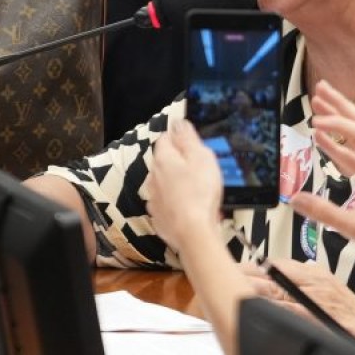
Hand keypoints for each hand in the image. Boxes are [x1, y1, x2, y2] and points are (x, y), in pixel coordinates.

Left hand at [147, 119, 222, 253]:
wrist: (193, 232)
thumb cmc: (200, 192)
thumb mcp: (201, 157)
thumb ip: (188, 138)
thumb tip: (177, 122)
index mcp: (163, 159)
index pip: (166, 138)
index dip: (181, 139)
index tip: (196, 147)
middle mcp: (153, 177)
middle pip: (165, 161)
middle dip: (180, 162)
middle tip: (202, 170)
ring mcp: (153, 198)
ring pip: (165, 183)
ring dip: (178, 183)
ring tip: (199, 191)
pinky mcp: (158, 217)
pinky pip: (167, 203)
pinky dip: (177, 203)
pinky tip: (191, 208)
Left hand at [240, 257, 354, 349]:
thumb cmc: (349, 310)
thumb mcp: (325, 286)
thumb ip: (302, 279)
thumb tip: (276, 273)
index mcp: (313, 273)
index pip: (276, 265)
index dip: (252, 266)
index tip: (232, 267)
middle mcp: (314, 282)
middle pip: (274, 275)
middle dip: (249, 276)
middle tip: (226, 274)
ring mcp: (319, 298)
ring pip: (282, 291)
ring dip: (258, 290)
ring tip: (237, 287)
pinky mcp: (324, 316)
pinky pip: (296, 311)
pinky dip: (280, 309)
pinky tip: (265, 309)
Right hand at [289, 80, 354, 264]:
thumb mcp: (354, 227)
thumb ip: (323, 212)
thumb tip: (294, 198)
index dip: (337, 125)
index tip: (314, 123)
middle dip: (340, 105)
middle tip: (319, 89)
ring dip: (340, 119)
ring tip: (319, 103)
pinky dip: (339, 143)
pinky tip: (321, 139)